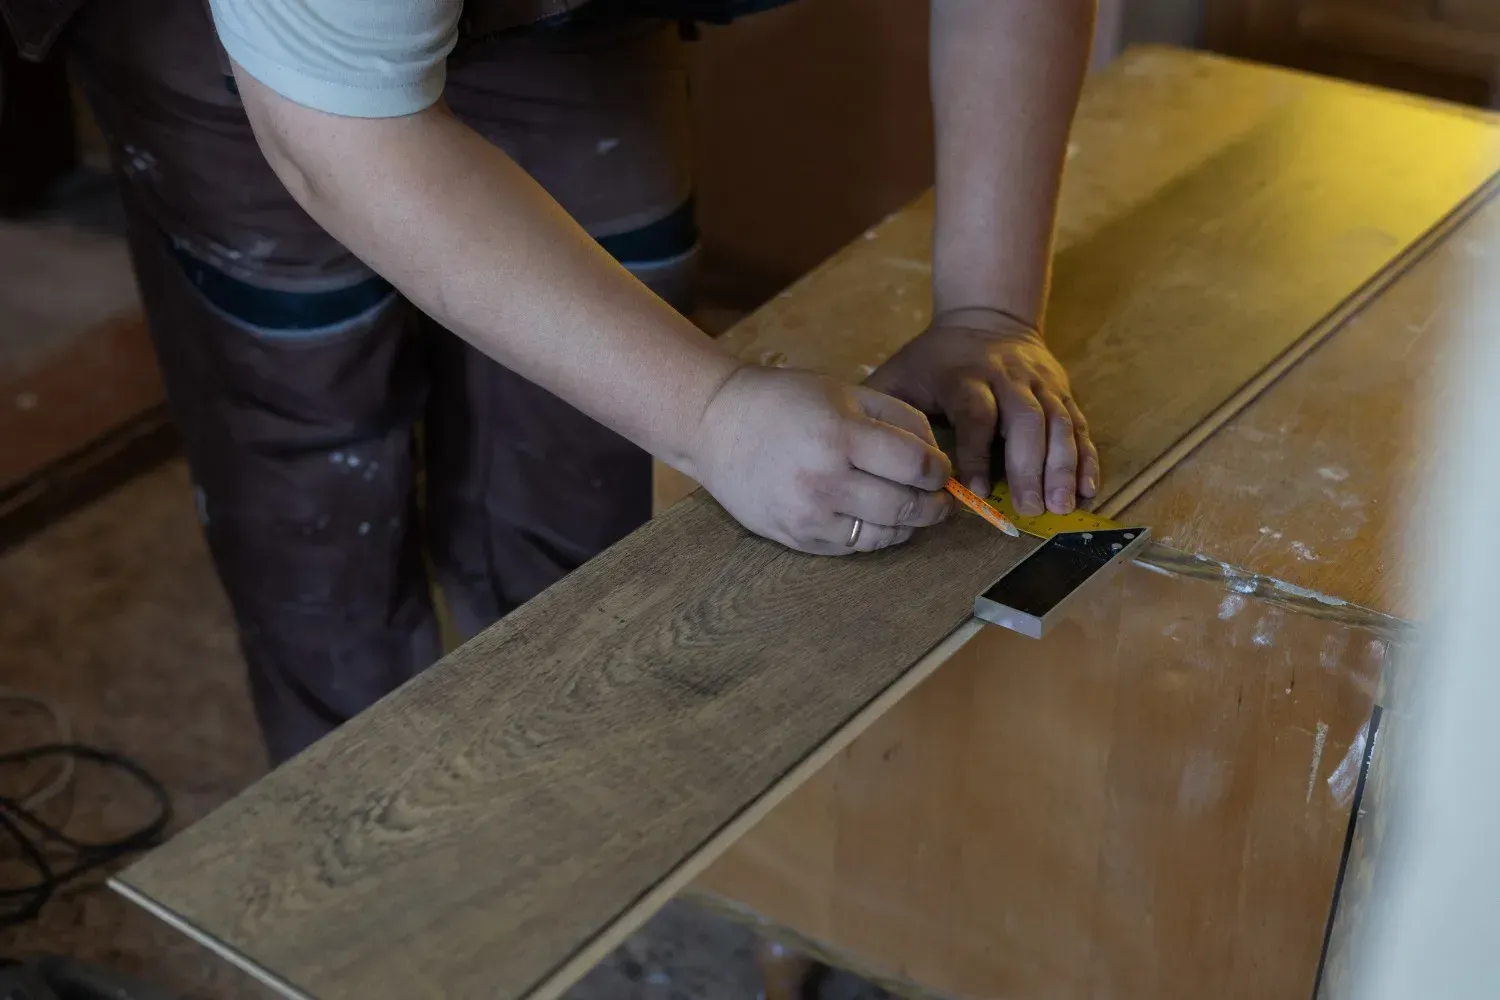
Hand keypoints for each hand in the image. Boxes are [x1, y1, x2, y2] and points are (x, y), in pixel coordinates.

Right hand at [690, 365, 953, 554]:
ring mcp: (808, 515)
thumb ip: (897, 417)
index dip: (939, 471)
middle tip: (940, 499)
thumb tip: (935, 455)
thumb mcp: (844, 391)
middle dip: (933, 505)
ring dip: (907, 526)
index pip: (915, 466)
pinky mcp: (795, 538)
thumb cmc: (782, 400)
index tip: (941, 470)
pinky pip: (852, 547)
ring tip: (911, 511)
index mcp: (840, 435)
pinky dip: (873, 536)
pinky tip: (874, 519)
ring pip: (882, 536)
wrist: (714, 424)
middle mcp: (824, 480)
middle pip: (904, 507)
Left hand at [866, 308, 1097, 515]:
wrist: (985, 315)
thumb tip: (850, 450)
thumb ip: (879, 409)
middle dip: (1030, 465)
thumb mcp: (900, 373)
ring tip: (1061, 505)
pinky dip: (1086, 457)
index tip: (977, 489)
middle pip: (1026, 418)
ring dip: (1063, 465)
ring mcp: (1040, 383)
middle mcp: (1008, 377)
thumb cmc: (934, 359)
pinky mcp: (1062, 392)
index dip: (978, 449)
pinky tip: (1088, 487)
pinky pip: (1080, 424)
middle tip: (1031, 508)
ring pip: (1059, 421)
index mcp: (965, 375)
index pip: (977, 412)